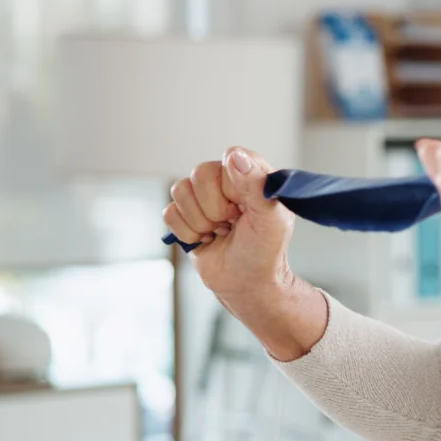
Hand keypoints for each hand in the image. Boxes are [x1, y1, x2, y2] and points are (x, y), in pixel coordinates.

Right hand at [161, 147, 296, 300]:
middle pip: (200, 173)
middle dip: (215, 209)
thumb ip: (257, 185)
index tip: (243, 208)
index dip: (232, 186)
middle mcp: (227, 180)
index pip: (230, 158)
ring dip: (201, 222)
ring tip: (220, 232)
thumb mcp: (271, 220)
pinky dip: (187, 232)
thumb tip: (234, 156)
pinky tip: (205, 239)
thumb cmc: (264, 252)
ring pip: (180, 191)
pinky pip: (169, 212)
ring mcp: (203, 197)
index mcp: (253, 175)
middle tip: (232, 224)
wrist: (245, 284)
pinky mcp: (185, 214)